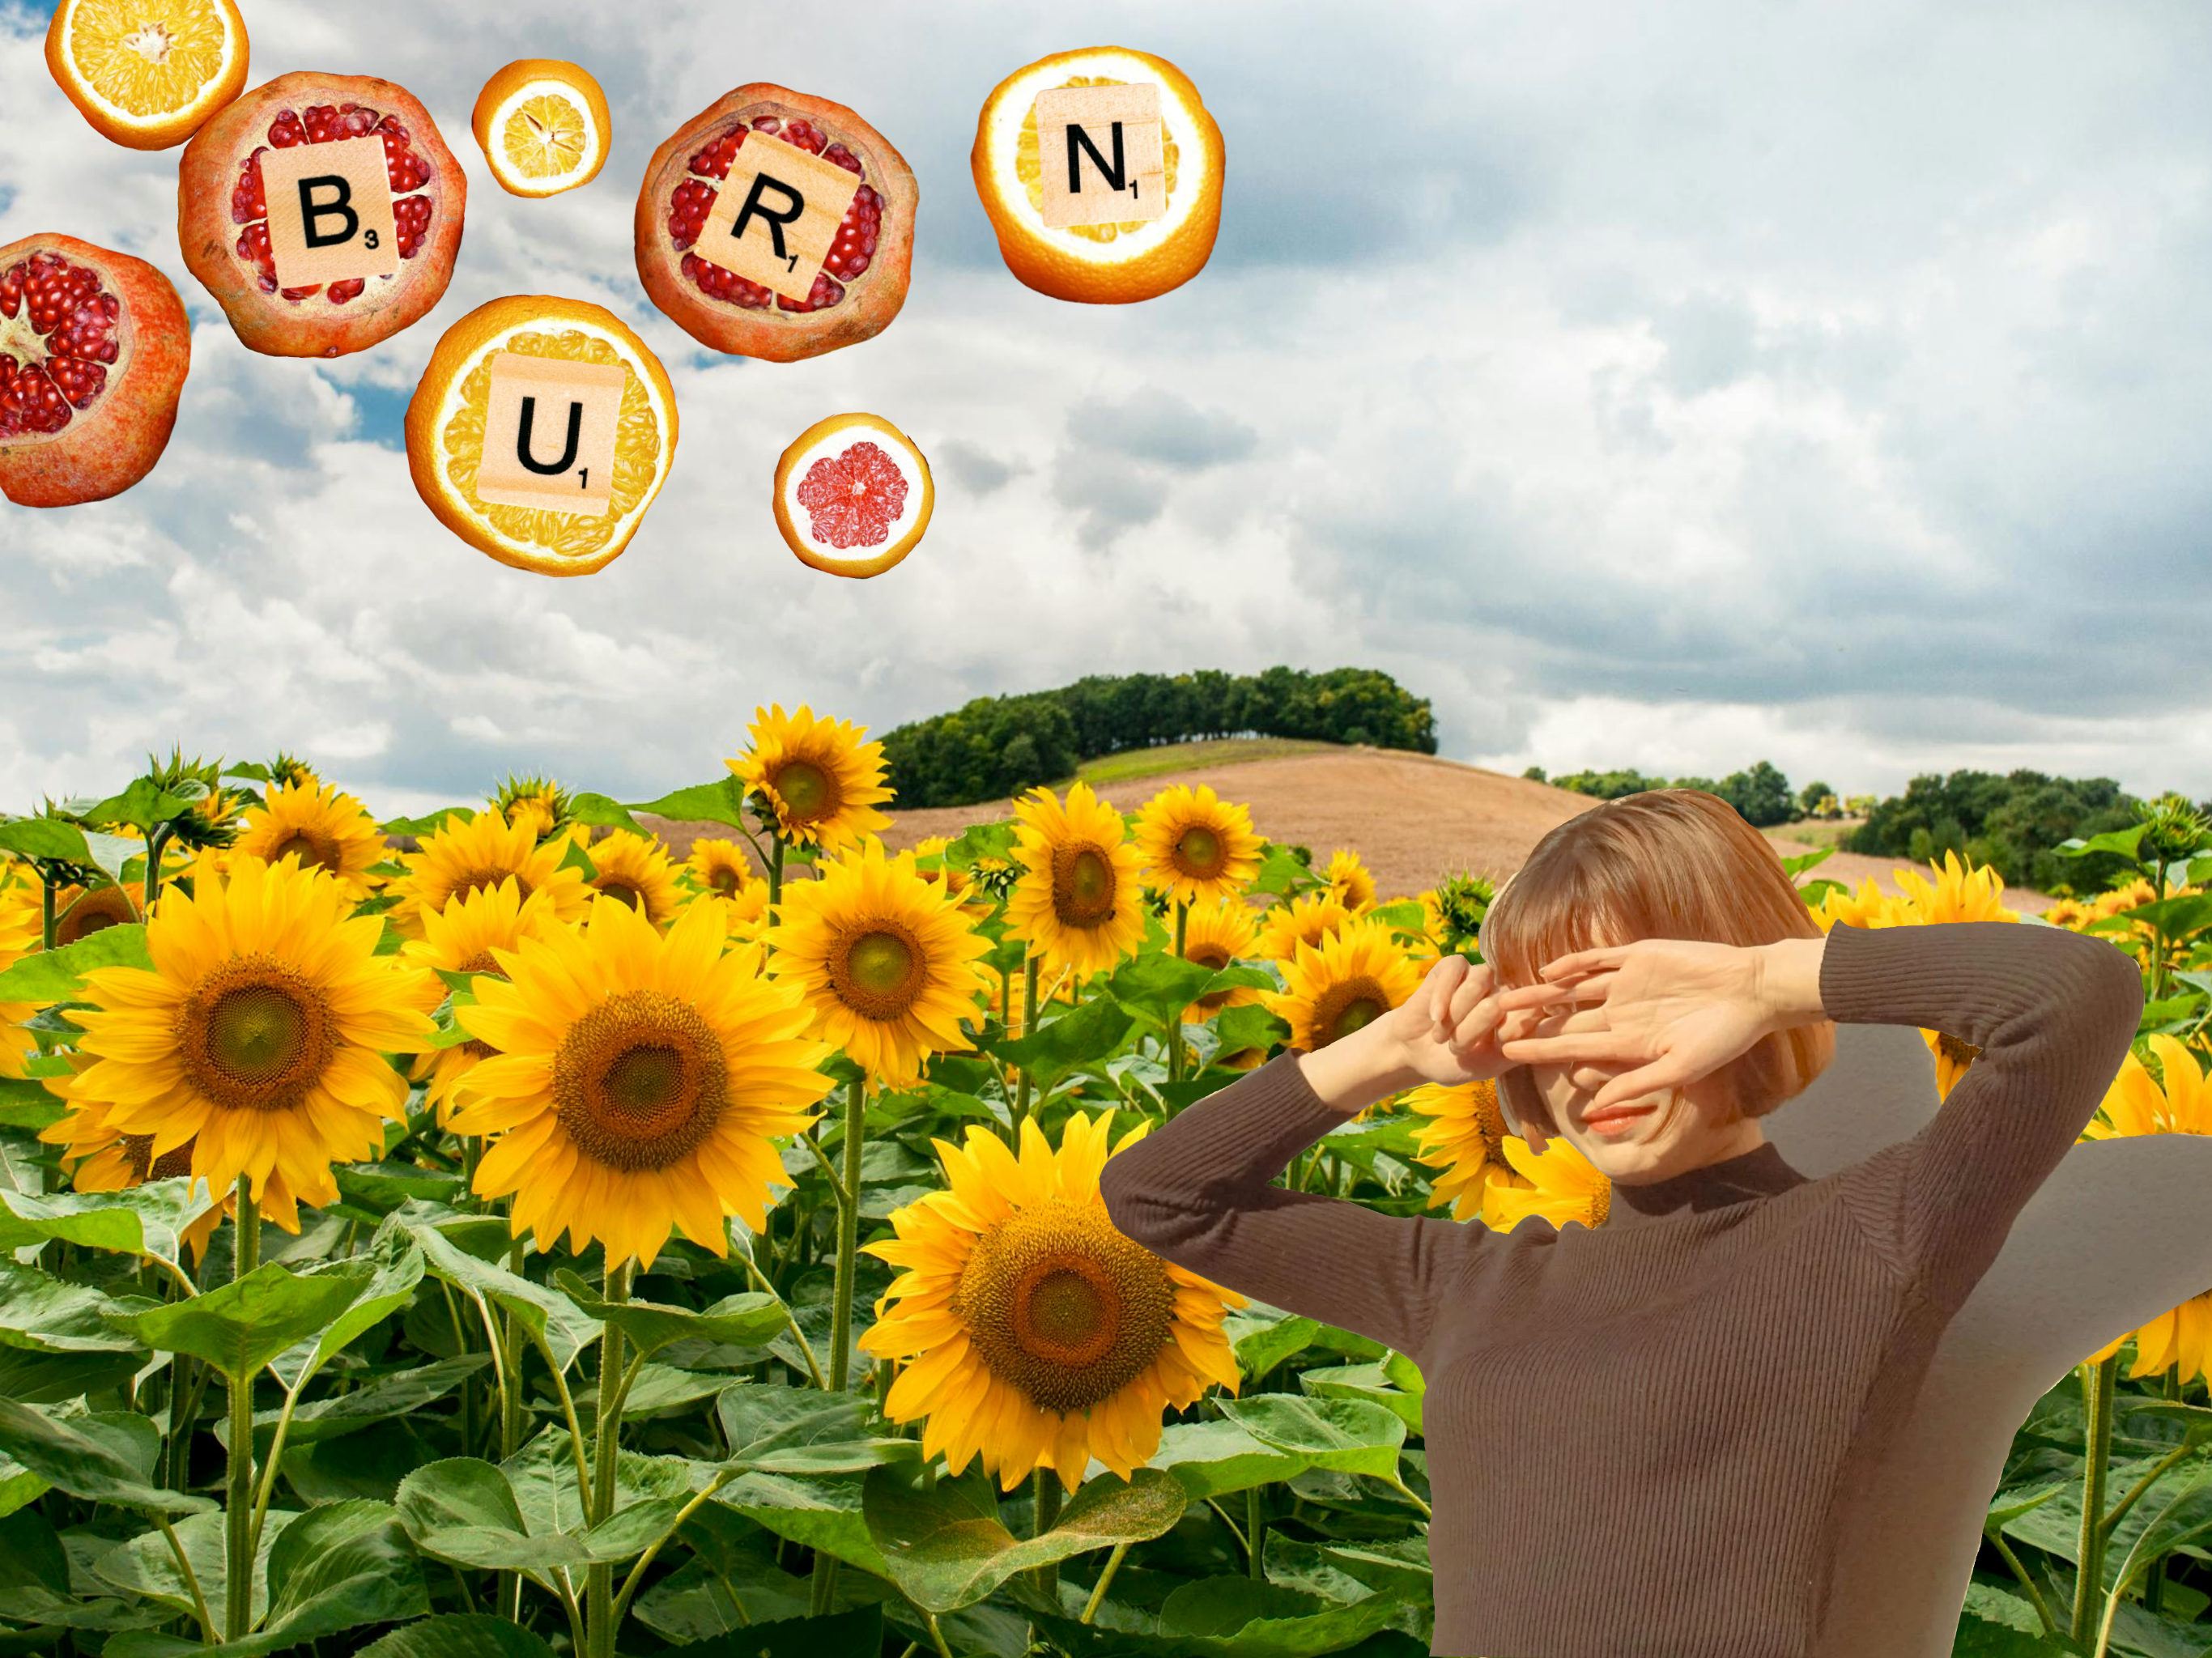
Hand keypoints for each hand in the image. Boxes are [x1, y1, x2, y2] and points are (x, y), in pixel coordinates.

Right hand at [1378, 955, 1530, 1087]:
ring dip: (1456, 1013)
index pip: (1530, 1013)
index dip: (1508, 1033)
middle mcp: (1503, 992)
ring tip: (1441, 1036)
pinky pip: (1454, 970)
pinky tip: (1434, 1016)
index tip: (1491, 1051)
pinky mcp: (1453, 966)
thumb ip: (1514, 1041)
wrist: (1414, 1055)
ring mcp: (1478, 977)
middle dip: (1474, 1029)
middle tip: (1455, 1049)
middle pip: (1500, 1001)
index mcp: (1518, 1016)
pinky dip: (1442, 996)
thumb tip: (1536, 1012)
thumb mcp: (1487, 1064)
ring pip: (1478, 983)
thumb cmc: (1454, 1063)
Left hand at [1492, 937, 1776, 1111]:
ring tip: (1506, 996)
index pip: (1573, 1046)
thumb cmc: (1725, 1036)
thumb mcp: (1679, 1067)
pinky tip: (1548, 970)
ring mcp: (1627, 983)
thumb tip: (1593, 1109)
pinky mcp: (1638, 955)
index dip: (1541, 1049)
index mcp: (1628, 1041)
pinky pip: (1597, 959)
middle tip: (1491, 1025)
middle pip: (1565, 1017)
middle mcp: (1621, 1012)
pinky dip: (1572, 963)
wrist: (1754, 990)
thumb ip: (1635, 1085)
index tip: (1509, 1054)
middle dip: (1531, 1022)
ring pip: (1572, 987)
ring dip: (1541, 992)